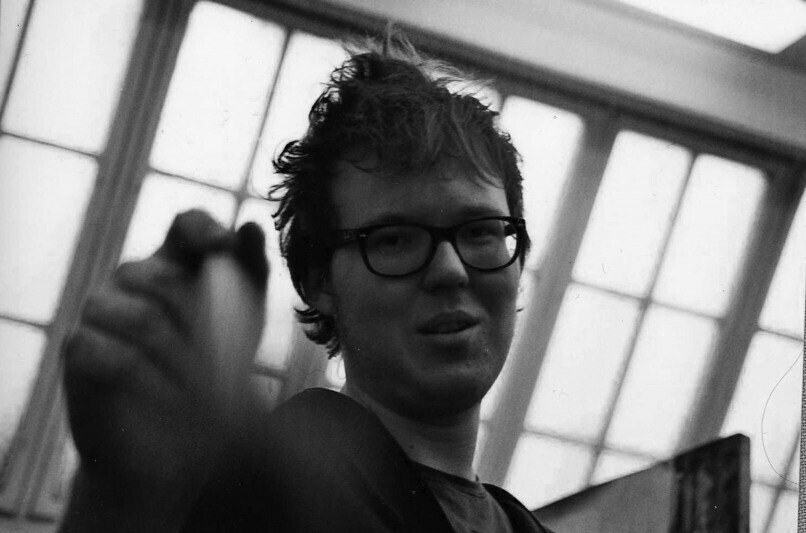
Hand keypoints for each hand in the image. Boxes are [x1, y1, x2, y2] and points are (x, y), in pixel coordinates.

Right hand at [61, 211, 267, 527]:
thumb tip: (252, 227)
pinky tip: (177, 404)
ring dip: (183, 358)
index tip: (223, 247)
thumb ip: (249, 270)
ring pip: (143, 320)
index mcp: (177, 259)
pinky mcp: (79, 347)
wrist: (174, 433)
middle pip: (166, 279)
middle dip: (203, 321)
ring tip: (211, 390)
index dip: (204, 229)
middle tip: (230, 361)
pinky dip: (154, 384)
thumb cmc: (214, 363)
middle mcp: (134, 275)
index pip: (188, 224)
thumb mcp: (244, 316)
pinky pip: (115, 356)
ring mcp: (101, 307)